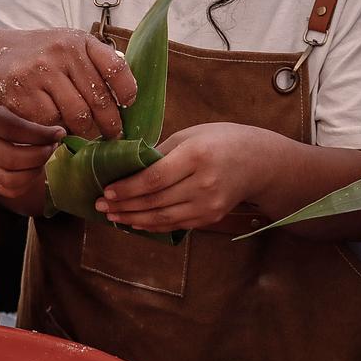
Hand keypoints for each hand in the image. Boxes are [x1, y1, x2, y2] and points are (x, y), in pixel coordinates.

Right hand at [0, 29, 136, 138]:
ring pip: (77, 114)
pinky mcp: (24, 91)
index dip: (127, 90)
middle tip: (113, 135)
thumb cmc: (38, 55)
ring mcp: (42, 71)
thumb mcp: (67, 47)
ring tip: (86, 134)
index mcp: (80, 41)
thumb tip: (124, 100)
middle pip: (99, 99)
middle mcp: (63, 52)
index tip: (128, 105)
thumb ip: (93, 64)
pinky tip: (55, 125)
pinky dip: (56, 127)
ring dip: (85, 130)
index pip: (115, 67)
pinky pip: (51, 120)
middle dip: (110, 123)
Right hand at [0, 100, 63, 201]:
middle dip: (41, 155)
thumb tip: (63, 130)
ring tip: (47, 156)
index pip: (12, 129)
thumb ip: (40, 109)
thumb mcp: (24, 99)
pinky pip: (9, 189)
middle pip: (11, 158)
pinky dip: (28, 182)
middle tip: (55, 146)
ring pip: (10, 179)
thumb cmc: (16, 104)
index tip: (60, 133)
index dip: (40, 134)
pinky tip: (37, 166)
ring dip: (35, 170)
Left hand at [96, 123, 275, 231]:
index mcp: (196, 157)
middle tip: (101, 205)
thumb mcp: (191, 135)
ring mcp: (209, 204)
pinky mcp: (211, 217)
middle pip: (155, 201)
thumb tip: (128, 167)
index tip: (107, 191)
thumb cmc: (221, 140)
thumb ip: (161, 152)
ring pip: (163, 218)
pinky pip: (175, 225)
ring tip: (112, 216)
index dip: (128, 188)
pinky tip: (135, 221)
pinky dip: (152, 225)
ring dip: (133, 219)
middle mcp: (204, 183)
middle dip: (124, 206)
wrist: (259, 161)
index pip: (154, 178)